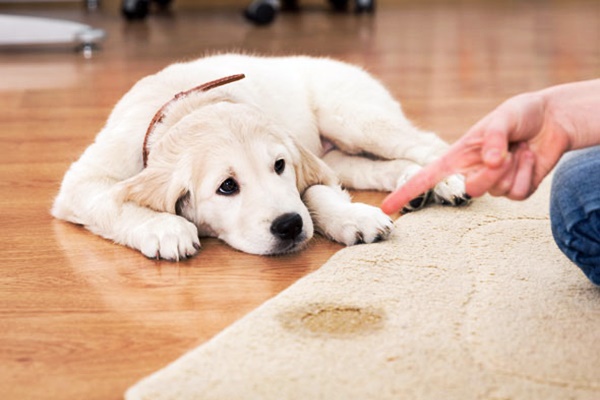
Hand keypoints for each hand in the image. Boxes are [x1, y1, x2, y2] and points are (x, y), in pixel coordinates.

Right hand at [381, 91, 571, 214]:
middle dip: (490, 174)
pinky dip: (528, 174)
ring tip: (521, 149)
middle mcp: (472, 172)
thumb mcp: (504, 116)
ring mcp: (494, 183)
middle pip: (470, 190)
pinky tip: (531, 158)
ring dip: (514, 168)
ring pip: (497, 192)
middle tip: (508, 152)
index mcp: (458, 155)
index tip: (387, 207)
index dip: (405, 192)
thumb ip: (494, 138)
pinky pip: (518, 193)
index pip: (426, 177)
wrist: (553, 119)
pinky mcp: (515, 189)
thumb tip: (490, 162)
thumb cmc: (521, 114)